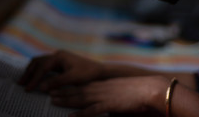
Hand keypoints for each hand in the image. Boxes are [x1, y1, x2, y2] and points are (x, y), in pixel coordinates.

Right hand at [19, 50, 104, 91]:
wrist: (99, 70)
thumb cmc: (87, 73)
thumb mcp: (72, 78)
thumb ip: (56, 82)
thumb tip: (41, 87)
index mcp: (59, 56)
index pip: (42, 67)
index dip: (34, 79)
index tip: (28, 89)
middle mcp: (57, 55)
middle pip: (38, 62)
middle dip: (29, 72)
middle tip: (21, 84)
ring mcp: (59, 58)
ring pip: (41, 63)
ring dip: (32, 71)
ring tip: (25, 81)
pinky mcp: (61, 63)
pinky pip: (46, 66)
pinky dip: (39, 72)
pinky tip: (36, 79)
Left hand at [49, 76, 168, 116]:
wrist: (150, 88)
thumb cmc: (139, 92)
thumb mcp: (122, 92)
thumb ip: (112, 97)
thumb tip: (107, 103)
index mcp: (104, 85)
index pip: (83, 86)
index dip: (69, 88)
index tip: (58, 88)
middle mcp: (101, 89)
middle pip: (78, 91)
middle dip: (63, 93)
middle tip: (49, 94)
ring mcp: (104, 96)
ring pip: (81, 98)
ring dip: (66, 100)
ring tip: (53, 101)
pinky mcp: (109, 105)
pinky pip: (91, 111)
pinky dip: (80, 114)